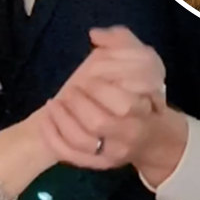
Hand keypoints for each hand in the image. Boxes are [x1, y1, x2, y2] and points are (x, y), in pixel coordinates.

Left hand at [39, 27, 184, 179]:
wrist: (152, 138)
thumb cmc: (144, 95)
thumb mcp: (144, 64)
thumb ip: (122, 42)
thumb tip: (95, 34)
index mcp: (143, 110)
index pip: (123, 104)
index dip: (100, 89)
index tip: (89, 76)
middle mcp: (129, 135)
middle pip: (98, 123)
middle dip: (77, 104)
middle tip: (70, 90)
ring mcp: (112, 153)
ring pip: (82, 142)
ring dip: (62, 120)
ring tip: (54, 103)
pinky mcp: (98, 165)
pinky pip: (71, 155)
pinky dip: (55, 137)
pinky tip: (47, 120)